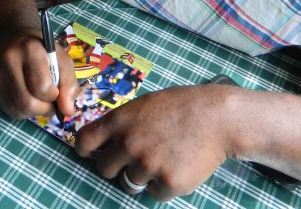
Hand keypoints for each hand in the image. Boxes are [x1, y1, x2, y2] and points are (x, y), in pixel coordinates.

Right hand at [0, 28, 79, 118]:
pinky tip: (28, 98)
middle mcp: (8, 60)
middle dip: (44, 108)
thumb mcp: (63, 60)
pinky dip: (23, 111)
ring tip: (39, 99)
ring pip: (17, 110)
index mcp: (30, 49)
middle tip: (50, 101)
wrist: (14, 37)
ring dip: (34, 112)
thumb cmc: (43, 50)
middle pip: (27, 103)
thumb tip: (67, 111)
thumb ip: (69, 85)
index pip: (42, 87)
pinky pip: (9, 110)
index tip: (57, 89)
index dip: (54, 95)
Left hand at [73, 84, 233, 200]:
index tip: (89, 153)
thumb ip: (122, 123)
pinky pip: (154, 194)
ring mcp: (148, 165)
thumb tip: (103, 141)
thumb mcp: (143, 105)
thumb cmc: (180, 107)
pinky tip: (176, 166)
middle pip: (103, 169)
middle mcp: (129, 144)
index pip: (84, 141)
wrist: (216, 118)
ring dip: (141, 176)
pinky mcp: (168, 183)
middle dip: (116, 166)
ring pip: (129, 184)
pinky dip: (163, 185)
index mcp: (119, 121)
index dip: (84, 149)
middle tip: (134, 158)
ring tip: (161, 158)